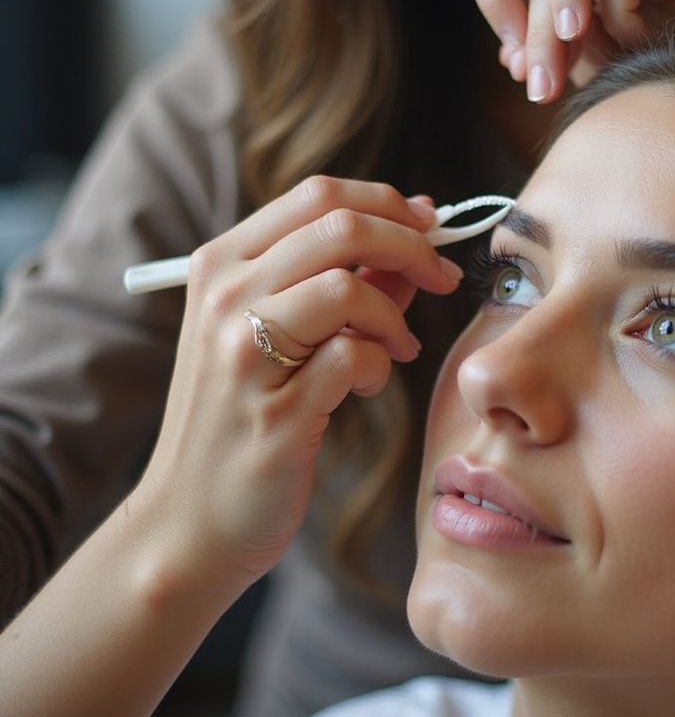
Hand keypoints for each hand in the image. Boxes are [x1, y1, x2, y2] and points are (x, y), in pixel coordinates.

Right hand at [134, 177, 462, 588]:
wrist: (190, 521)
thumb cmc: (242, 418)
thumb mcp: (275, 334)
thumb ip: (340, 280)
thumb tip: (414, 237)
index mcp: (220, 265)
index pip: (318, 194)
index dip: (388, 203)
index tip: (430, 226)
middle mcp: (223, 297)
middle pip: (341, 226)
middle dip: (413, 246)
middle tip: (442, 277)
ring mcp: (241, 354)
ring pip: (347, 287)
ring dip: (394, 316)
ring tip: (398, 348)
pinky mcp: (273, 412)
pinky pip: (354, 357)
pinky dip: (380, 366)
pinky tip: (367, 388)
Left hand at [461, 0, 674, 102]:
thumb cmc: (654, 61)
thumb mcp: (584, 58)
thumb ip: (546, 49)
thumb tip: (511, 58)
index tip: (512, 61)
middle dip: (532, 32)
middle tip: (542, 89)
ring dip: (560, 12)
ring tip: (573, 55)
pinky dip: (622, 21)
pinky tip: (642, 46)